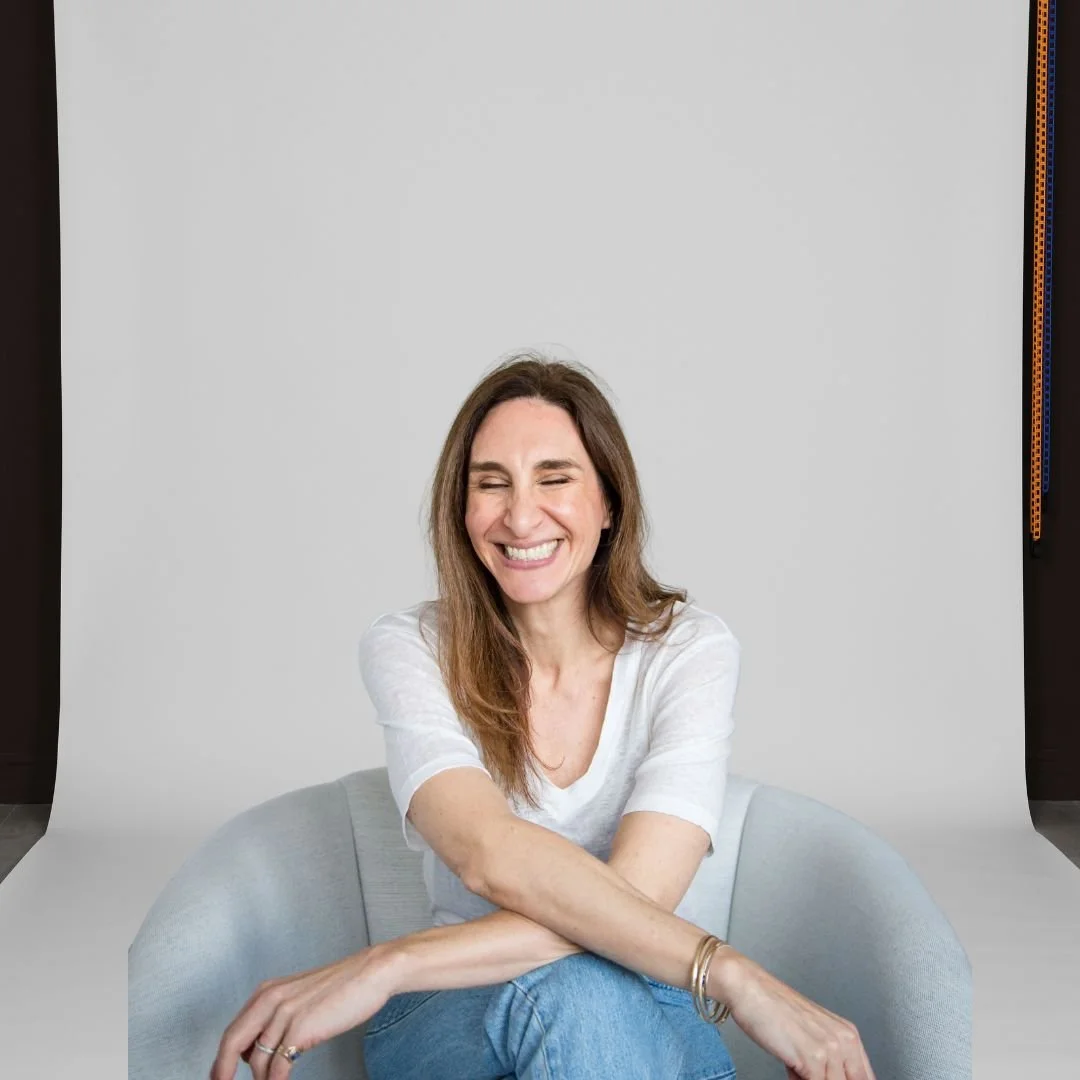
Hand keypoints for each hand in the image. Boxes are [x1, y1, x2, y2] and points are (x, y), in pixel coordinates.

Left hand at [208, 943, 399, 1079]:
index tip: (219, 1076)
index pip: (232, 1030)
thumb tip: (258, 1053)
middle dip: (223, 1071)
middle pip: (232, 1043)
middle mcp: (270, 999)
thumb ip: (276, 1019)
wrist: (371, 973)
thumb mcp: (299, 997)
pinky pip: (278, 1067)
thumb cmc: (342, 986)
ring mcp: (284, 1013)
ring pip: (256, 1060)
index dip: (222, 1059)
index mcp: (267, 991)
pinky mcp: (300, 1028)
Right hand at [717, 952, 876, 1079]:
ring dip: (807, 1078)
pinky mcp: (813, 1058)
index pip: (865, 1077)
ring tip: (794, 1066)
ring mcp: (830, 1049)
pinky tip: (790, 1067)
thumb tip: (825, 1078)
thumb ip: (824, 1063)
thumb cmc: (772, 1007)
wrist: (748, 987)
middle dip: (827, 1079)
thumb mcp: (808, 1036)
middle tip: (806, 1071)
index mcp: (848, 1035)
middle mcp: (845, 1040)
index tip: (828, 1077)